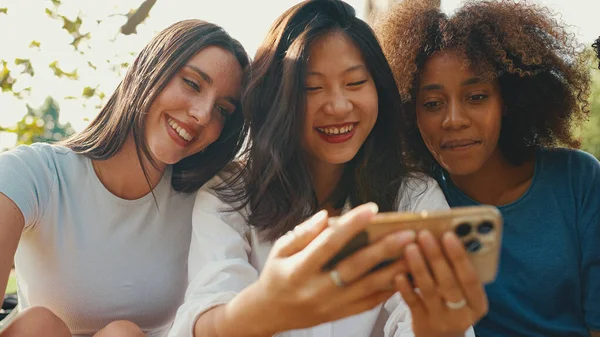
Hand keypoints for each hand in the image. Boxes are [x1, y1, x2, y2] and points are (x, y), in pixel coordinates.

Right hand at [248, 203, 416, 333]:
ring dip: (394, 270)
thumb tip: (328, 215)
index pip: (328, 244)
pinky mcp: (340, 315)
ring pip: (368, 288)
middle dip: (383, 249)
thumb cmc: (276, 275)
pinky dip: (388, 289)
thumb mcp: (279, 250)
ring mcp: (330, 305)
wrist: (269, 313)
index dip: (351, 225)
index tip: (372, 209)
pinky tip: (404, 274)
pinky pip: (369, 303)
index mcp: (298, 270)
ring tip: (415, 253)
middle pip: (354, 267)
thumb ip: (303, 233)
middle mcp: (316, 290)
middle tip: (408, 233)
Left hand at [394, 230, 487, 336]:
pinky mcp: (421, 322)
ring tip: (410, 247)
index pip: (470, 278)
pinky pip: (412, 302)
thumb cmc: (454, 305)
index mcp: (477, 303)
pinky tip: (398, 273)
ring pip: (428, 290)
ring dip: (418, 267)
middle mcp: (461, 313)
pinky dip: (405, 287)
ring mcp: (440, 319)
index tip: (448, 235)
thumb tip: (446, 235)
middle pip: (448, 283)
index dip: (459, 256)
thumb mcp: (465, 294)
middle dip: (436, 256)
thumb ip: (459, 271)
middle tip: (424, 235)